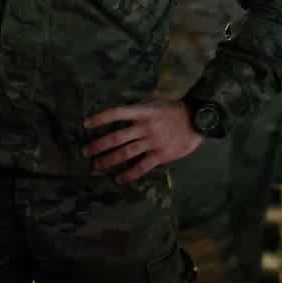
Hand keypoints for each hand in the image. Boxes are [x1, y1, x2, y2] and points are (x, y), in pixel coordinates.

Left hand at [82, 99, 203, 182]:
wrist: (197, 122)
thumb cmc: (174, 111)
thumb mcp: (155, 103)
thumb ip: (139, 109)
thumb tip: (121, 113)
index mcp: (143, 112)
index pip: (117, 113)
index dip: (100, 118)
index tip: (86, 125)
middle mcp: (145, 127)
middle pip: (116, 137)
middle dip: (98, 145)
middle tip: (85, 152)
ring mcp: (152, 142)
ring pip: (125, 153)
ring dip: (108, 160)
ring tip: (96, 166)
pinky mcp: (160, 155)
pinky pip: (141, 167)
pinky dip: (129, 174)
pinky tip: (119, 179)